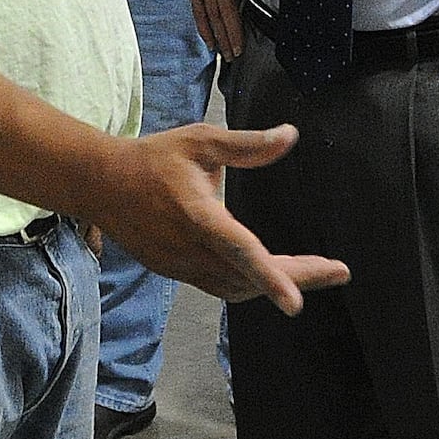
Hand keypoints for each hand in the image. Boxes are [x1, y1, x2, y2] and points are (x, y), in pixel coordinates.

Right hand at [96, 123, 348, 315]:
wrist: (100, 183)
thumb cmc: (154, 157)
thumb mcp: (201, 140)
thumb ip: (247, 144)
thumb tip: (291, 135)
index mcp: (197, 217)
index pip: (241, 252)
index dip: (272, 278)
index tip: (298, 303)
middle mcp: (190, 250)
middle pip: (249, 278)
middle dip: (297, 277)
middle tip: (338, 271)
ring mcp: (180, 267)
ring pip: (236, 289)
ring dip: (275, 283)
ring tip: (316, 272)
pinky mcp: (176, 272)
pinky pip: (221, 287)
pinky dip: (251, 284)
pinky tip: (273, 274)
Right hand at [169, 0, 246, 57]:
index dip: (250, 9)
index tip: (260, 25)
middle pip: (225, 12)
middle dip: (232, 35)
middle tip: (238, 54)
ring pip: (210, 15)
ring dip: (219, 37)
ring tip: (226, 54)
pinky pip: (197, 10)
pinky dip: (203, 27)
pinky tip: (209, 40)